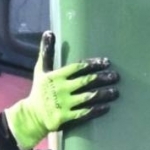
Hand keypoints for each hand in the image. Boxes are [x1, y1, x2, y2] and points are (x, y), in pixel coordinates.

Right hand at [5, 32, 119, 149]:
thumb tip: (49, 31)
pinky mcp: (65, 117)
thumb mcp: (41, 69)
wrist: (32, 115)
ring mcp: (63, 104)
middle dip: (102, 78)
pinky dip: (97, 110)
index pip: (78, 67)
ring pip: (88, 97)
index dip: (93, 64)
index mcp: (55, 76)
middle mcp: (60, 89)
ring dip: (103, 94)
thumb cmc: (40, 90)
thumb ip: (47, 51)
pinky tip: (107, 106)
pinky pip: (84, 113)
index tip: (107, 62)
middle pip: (86, 81)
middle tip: (116, 76)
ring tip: (115, 91)